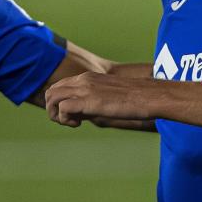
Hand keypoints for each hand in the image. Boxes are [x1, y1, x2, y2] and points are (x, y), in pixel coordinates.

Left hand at [45, 72, 159, 126]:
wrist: (150, 96)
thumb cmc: (136, 99)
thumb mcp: (110, 97)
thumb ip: (94, 101)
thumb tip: (84, 113)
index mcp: (88, 77)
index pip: (60, 86)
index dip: (60, 103)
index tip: (74, 115)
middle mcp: (83, 80)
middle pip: (51, 91)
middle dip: (53, 109)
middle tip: (70, 121)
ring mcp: (85, 89)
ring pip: (52, 98)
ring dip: (56, 115)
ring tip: (73, 123)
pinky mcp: (88, 101)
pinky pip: (62, 108)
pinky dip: (65, 119)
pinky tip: (79, 124)